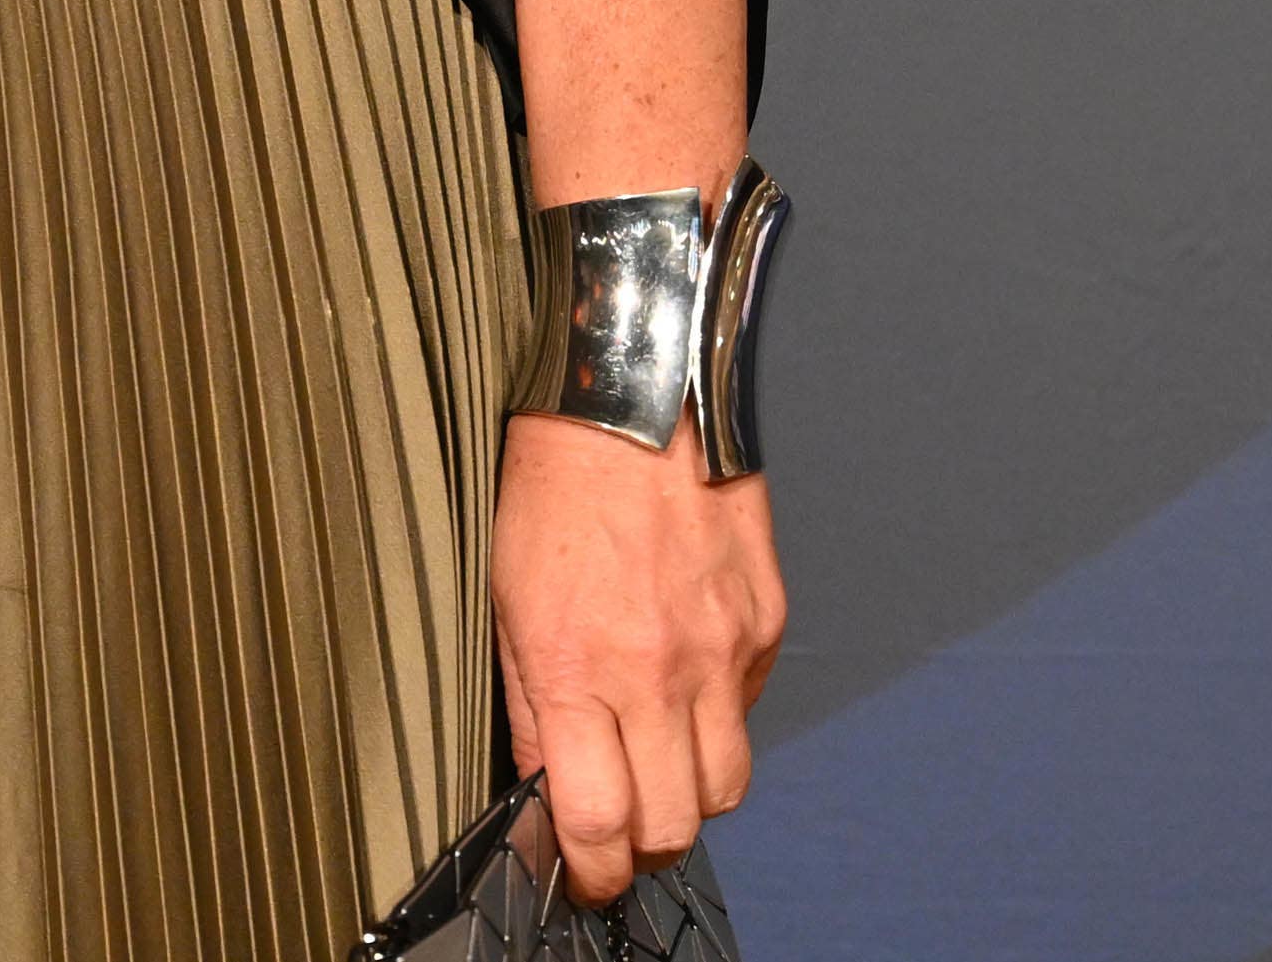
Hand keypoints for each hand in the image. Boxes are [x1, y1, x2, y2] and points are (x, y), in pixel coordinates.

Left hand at [491, 419, 784, 903]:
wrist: (631, 397)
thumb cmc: (552, 487)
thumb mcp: (506, 601)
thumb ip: (530, 705)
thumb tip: (546, 786)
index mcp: (580, 670)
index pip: (599, 821)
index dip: (593, 869)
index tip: (585, 874)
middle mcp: (660, 671)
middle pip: (673, 824)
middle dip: (642, 843)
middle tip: (619, 825)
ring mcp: (722, 650)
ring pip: (725, 785)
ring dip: (688, 792)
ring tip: (654, 759)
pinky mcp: (765, 622)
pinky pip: (749, 709)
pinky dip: (719, 716)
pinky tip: (684, 679)